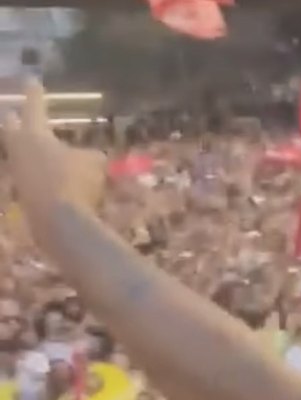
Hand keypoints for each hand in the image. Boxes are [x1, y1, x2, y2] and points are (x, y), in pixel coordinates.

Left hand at [3, 79, 105, 236]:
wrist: (59, 222)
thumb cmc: (75, 181)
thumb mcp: (94, 162)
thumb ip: (90, 154)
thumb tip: (90, 156)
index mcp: (34, 135)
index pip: (34, 108)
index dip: (35, 95)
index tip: (32, 80)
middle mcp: (19, 151)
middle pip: (11, 129)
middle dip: (15, 120)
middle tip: (16, 112)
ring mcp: (17, 174)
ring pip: (18, 153)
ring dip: (24, 147)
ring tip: (34, 144)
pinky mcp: (23, 195)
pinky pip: (28, 174)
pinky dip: (36, 169)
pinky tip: (48, 173)